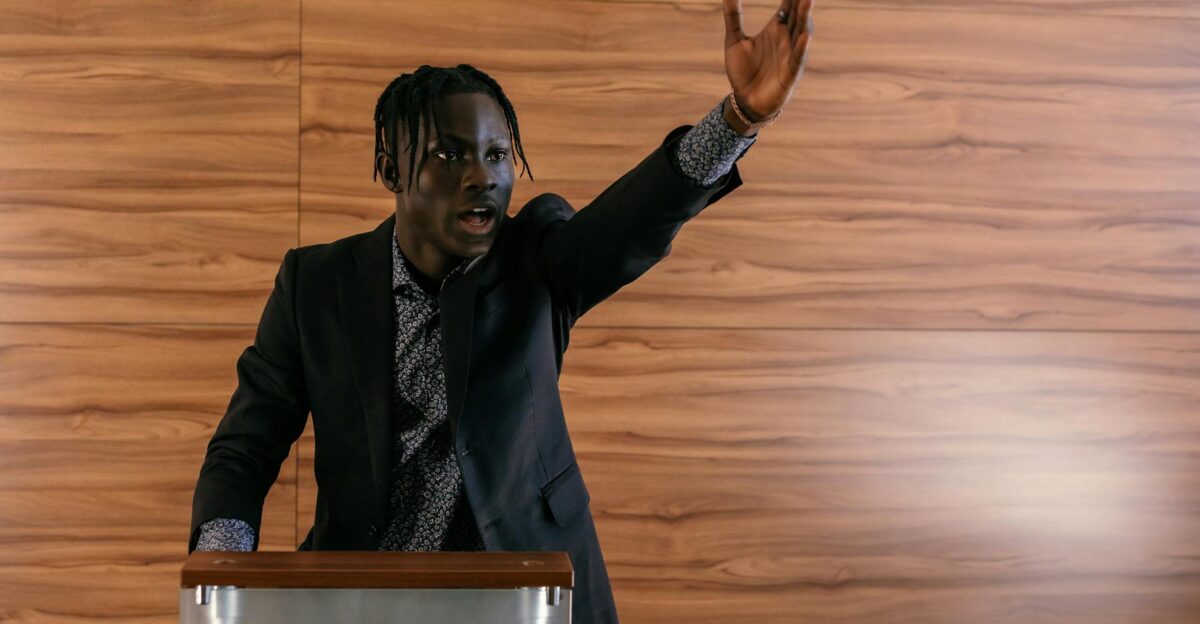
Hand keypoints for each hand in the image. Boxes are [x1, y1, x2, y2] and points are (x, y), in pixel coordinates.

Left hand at [723, 0, 813, 121]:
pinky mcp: (790, 73)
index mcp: (776, 28)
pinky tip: (805, 36)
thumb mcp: (734, 40)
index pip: (788, 5)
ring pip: (802, 32)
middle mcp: (786, 38)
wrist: (745, 100)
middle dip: (801, 0)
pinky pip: (797, 59)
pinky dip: (802, 48)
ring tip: (808, 0)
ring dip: (805, 17)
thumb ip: (733, 16)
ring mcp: (790, 54)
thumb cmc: (743, 71)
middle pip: (798, 15)